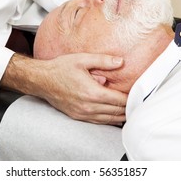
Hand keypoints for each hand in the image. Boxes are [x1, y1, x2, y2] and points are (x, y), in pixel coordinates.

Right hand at [0, 53, 126, 124]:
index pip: (119, 100)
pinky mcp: (77, 116)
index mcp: (92, 92)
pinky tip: (114, 116)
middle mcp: (88, 106)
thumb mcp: (82, 59)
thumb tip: (121, 62)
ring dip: (120, 116)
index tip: (138, 94)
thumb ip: (103, 60)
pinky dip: (109, 119)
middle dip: (129, 108)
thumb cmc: (60, 68)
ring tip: (130, 110)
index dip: (131, 98)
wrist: (42, 80)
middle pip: (116, 112)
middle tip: (138, 103)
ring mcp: (82, 114)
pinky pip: (98, 122)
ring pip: (108, 119)